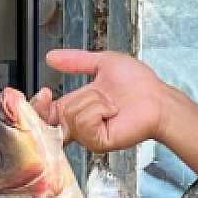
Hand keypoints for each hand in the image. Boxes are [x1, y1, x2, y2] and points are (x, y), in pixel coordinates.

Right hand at [34, 49, 173, 153]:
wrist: (157, 98)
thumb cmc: (139, 84)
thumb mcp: (103, 63)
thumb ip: (76, 61)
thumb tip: (51, 57)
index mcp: (78, 107)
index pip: (46, 113)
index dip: (40, 105)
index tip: (46, 93)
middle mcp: (80, 124)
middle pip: (49, 119)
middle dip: (59, 105)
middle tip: (78, 94)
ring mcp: (88, 135)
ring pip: (70, 113)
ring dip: (93, 100)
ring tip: (110, 102)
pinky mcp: (98, 141)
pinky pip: (84, 122)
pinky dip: (98, 109)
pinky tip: (112, 110)